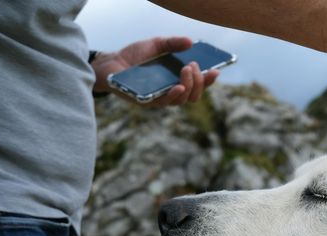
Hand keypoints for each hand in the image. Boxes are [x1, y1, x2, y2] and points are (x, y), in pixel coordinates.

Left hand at [91, 37, 219, 105]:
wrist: (110, 63)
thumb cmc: (133, 56)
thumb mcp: (156, 45)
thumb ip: (173, 43)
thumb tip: (190, 42)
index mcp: (176, 80)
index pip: (198, 85)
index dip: (208, 81)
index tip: (216, 70)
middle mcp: (171, 92)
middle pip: (194, 96)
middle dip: (199, 81)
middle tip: (193, 65)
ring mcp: (160, 99)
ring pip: (183, 100)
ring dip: (189, 85)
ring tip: (187, 69)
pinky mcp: (148, 102)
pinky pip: (165, 103)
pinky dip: (174, 95)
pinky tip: (179, 86)